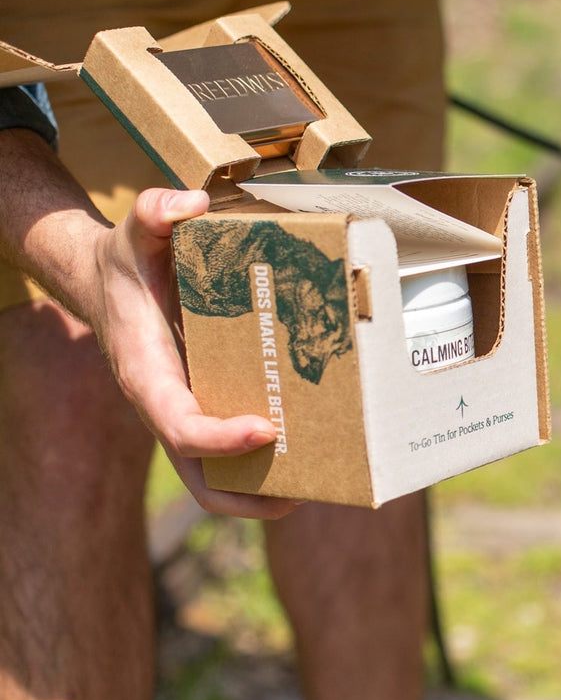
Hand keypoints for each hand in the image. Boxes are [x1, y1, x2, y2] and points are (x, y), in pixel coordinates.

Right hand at [90, 187, 298, 518]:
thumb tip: (191, 203)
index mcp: (146, 373)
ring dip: (258, 492)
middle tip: (301, 493)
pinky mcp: (201, 405)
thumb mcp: (134, 229)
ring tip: (315, 487)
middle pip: (197, 475)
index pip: (178, 424)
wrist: (106, 281)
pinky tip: (306, 451)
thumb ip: (155, 211)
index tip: (265, 430)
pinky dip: (259, 464)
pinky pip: (226, 453)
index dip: (218, 438)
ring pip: (212, 476)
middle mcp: (164, 403)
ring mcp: (183, 410)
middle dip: (244, 496)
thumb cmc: (126, 260)